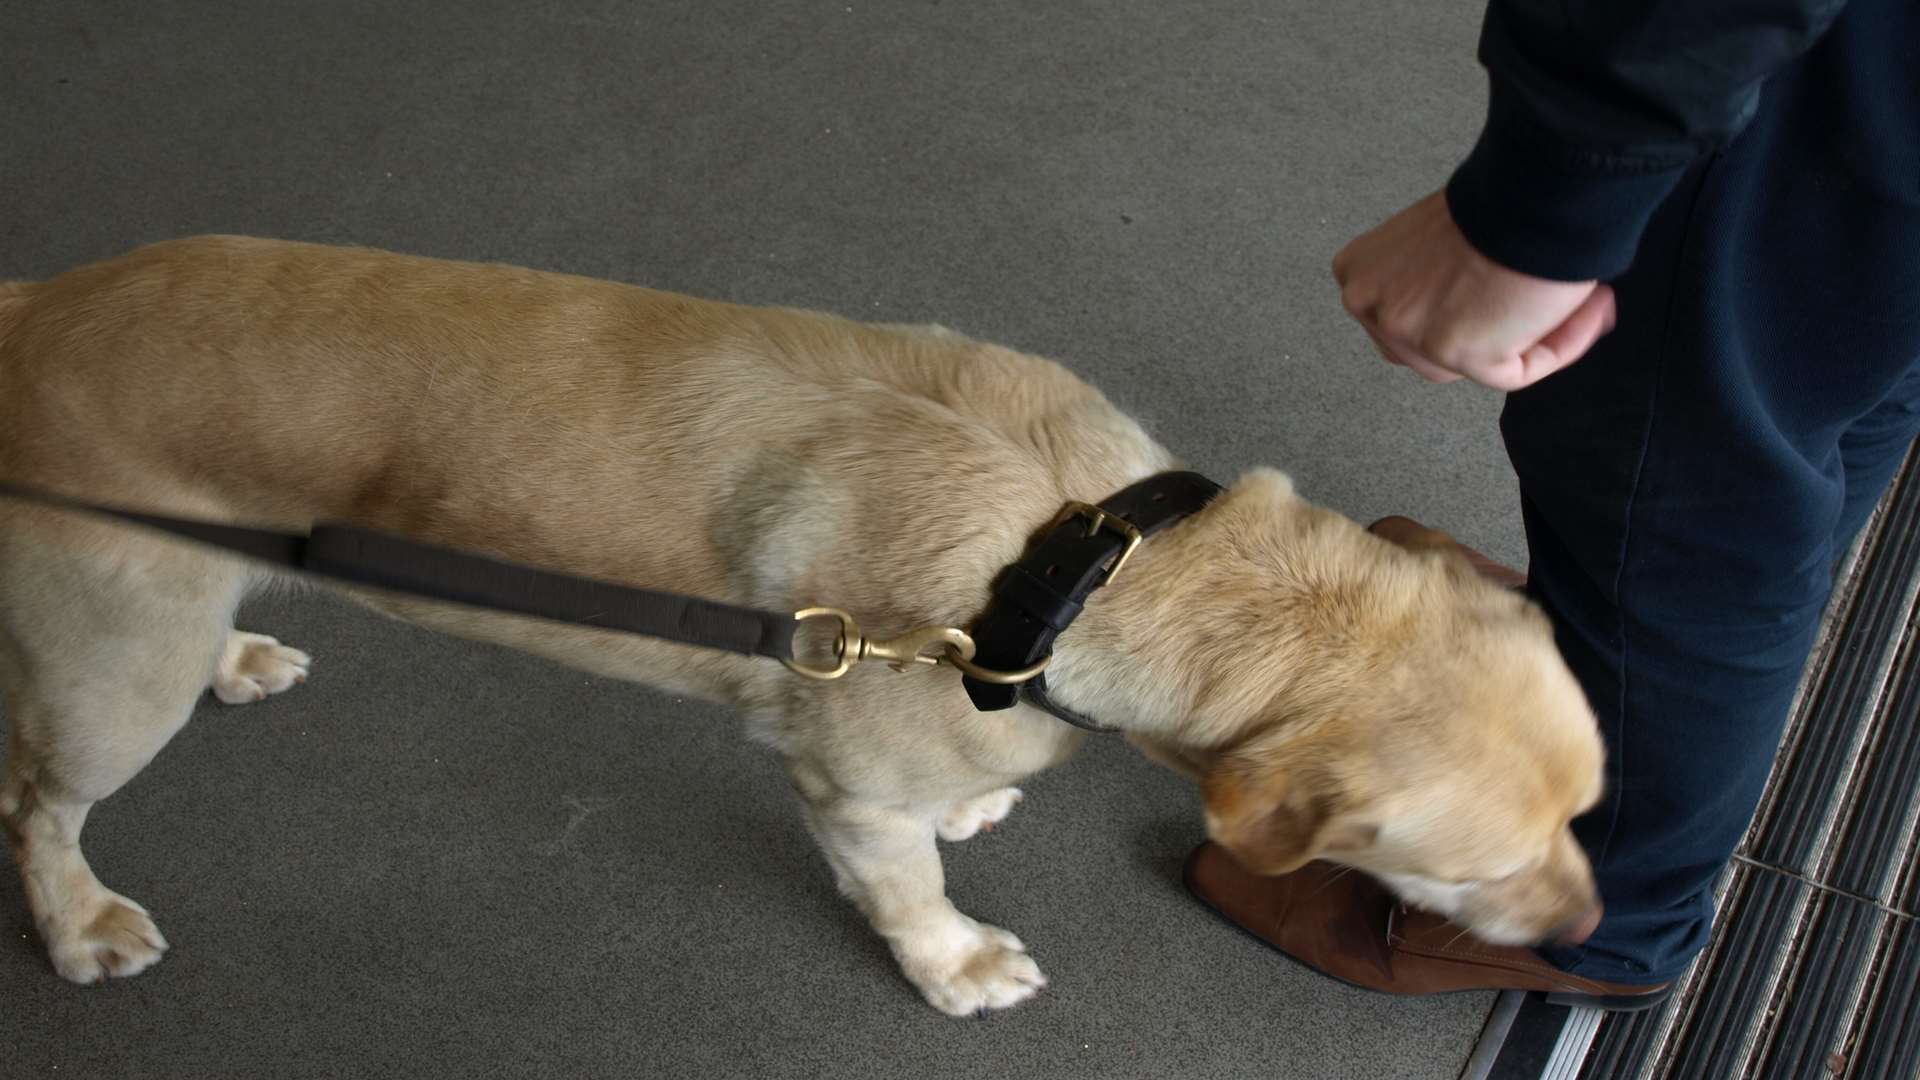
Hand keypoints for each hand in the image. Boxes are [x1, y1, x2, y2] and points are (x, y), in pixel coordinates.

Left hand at [1332, 191, 1616, 390]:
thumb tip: (1482, 309)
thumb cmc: (1502, 199)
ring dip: (1532, 338)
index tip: (1509, 294)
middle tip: (1546, 304)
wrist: (1533, 189)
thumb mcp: (1439, 240)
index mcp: (1359, 272)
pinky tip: (1593, 310)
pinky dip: (1561, 346)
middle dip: (1491, 331)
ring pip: (1472, 366)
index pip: (1406, 318)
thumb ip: (1439, 279)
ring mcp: (1408, 333)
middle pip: (1431, 350)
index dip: (1463, 311)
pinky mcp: (1455, 354)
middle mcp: (1369, 305)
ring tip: (1580, 303)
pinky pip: (1517, 372)